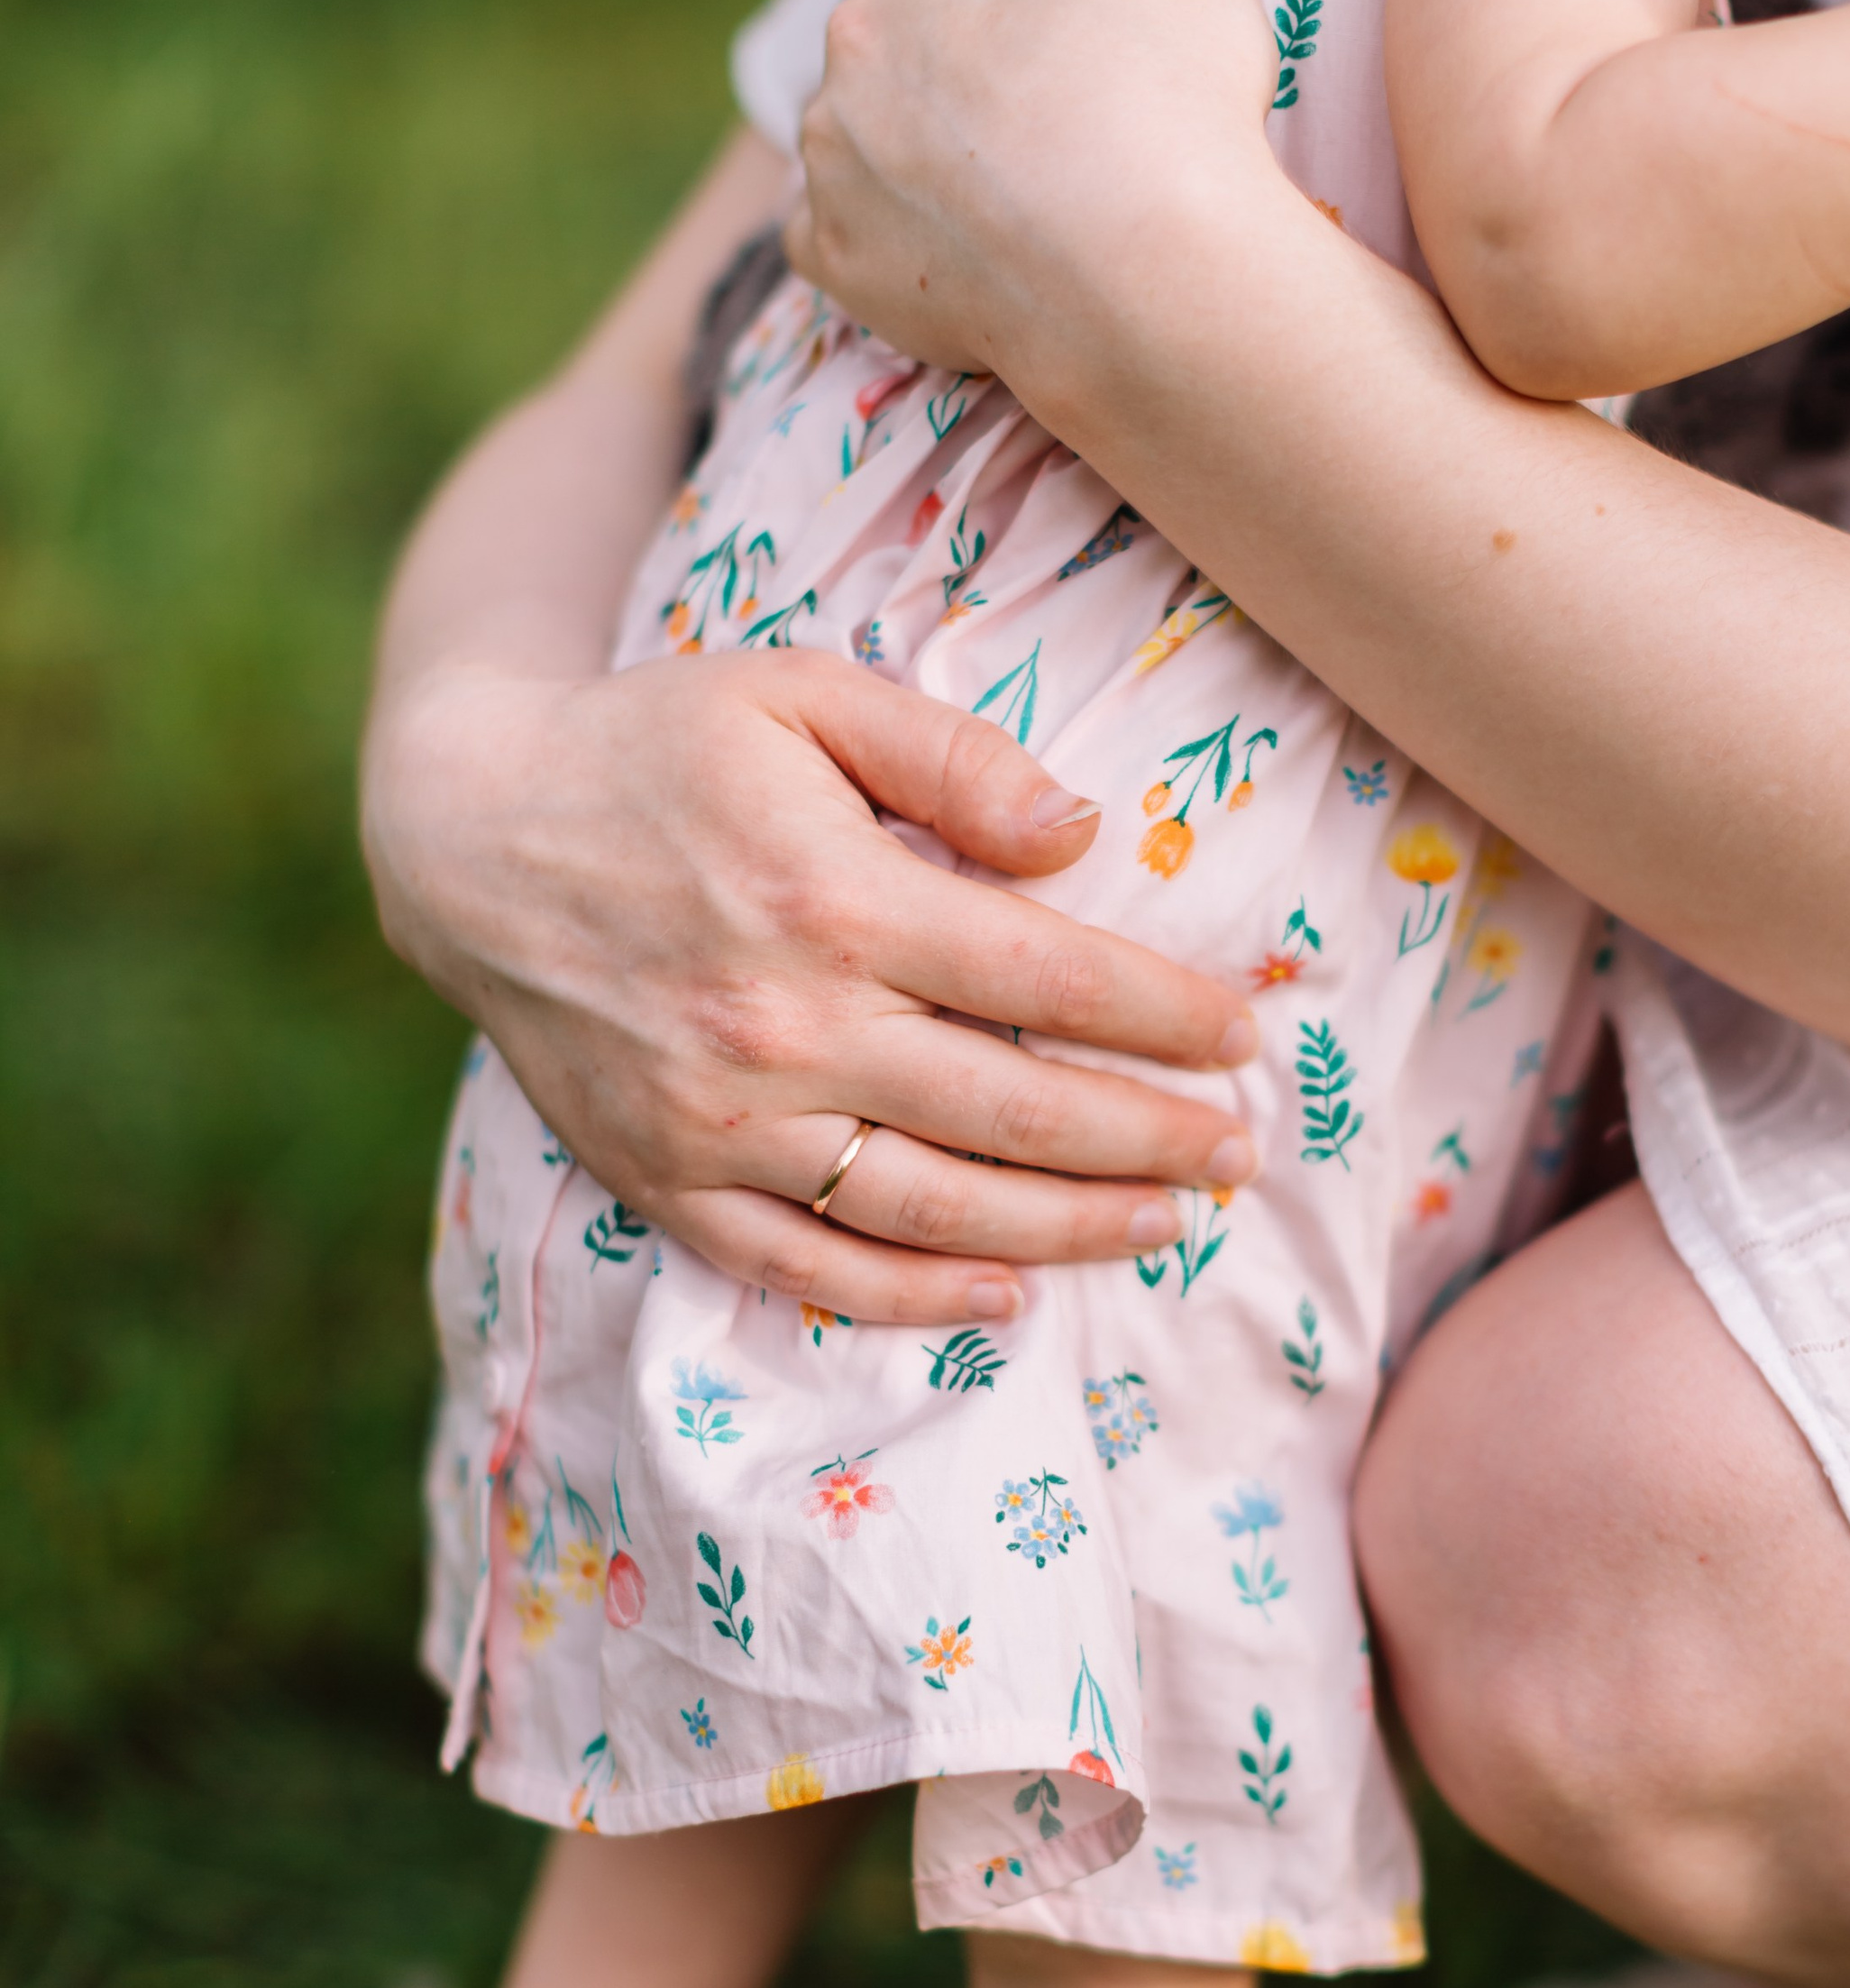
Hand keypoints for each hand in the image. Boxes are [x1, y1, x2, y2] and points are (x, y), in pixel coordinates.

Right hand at [365, 646, 1259, 1324]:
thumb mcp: (799, 693)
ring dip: (1068, 1228)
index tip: (1247, 1041)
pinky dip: (916, 1294)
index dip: (1166, 1019)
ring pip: (932, 1207)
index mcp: (832, 901)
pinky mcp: (665, 1181)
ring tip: (1165, 1222)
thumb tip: (1085, 836)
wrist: (464, 832)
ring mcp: (721, 1123)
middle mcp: (783, 1029)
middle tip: (1241, 1151)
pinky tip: (1007, 1292)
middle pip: (1016, 1113)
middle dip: (1152, 1138)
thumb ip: (950, 758)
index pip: (1050, 981)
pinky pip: (808, 1268)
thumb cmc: (655, 745)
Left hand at [789, 0, 1281, 385]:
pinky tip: (942, 254)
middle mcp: (863, 27)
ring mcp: (836, 141)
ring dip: (900, 141)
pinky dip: (871, 239)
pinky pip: (827, 232)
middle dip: (939, 54)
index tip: (1044, 27)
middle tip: (1036, 119)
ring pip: (851, 121)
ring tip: (999, 195)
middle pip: (886, 23)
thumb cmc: (1175, 89)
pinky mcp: (831, 248)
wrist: (1152, 267)